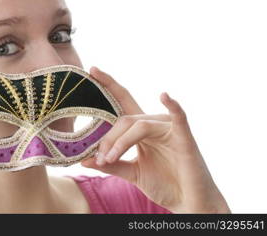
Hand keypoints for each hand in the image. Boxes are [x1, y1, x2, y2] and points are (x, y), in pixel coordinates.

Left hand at [81, 66, 230, 212]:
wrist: (188, 202)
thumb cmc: (165, 184)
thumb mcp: (131, 173)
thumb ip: (111, 164)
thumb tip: (84, 160)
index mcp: (142, 129)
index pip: (122, 102)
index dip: (108, 84)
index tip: (92, 70)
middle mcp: (154, 124)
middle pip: (124, 120)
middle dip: (107, 139)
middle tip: (98, 159)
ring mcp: (169, 129)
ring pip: (138, 124)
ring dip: (120, 142)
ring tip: (108, 159)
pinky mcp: (184, 138)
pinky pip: (178, 117)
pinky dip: (172, 105)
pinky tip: (164, 95)